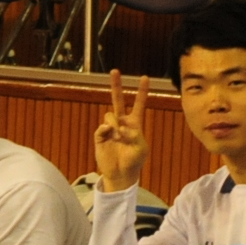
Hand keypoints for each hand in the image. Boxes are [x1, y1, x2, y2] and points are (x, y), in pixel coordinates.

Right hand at [93, 70, 149, 192]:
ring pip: (110, 115)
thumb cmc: (134, 161)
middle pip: (118, 100)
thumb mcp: (141, 148)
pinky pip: (102, 126)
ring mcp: (110, 128)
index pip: (138, 104)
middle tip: (115, 70)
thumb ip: (135, 135)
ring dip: (116, 125)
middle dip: (116, 85)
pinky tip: (110, 135)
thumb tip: (121, 127)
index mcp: (135, 123)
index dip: (142, 92)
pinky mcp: (100, 135)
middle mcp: (121, 122)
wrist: (121, 174)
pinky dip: (107, 129)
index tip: (145, 78)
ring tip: (119, 137)